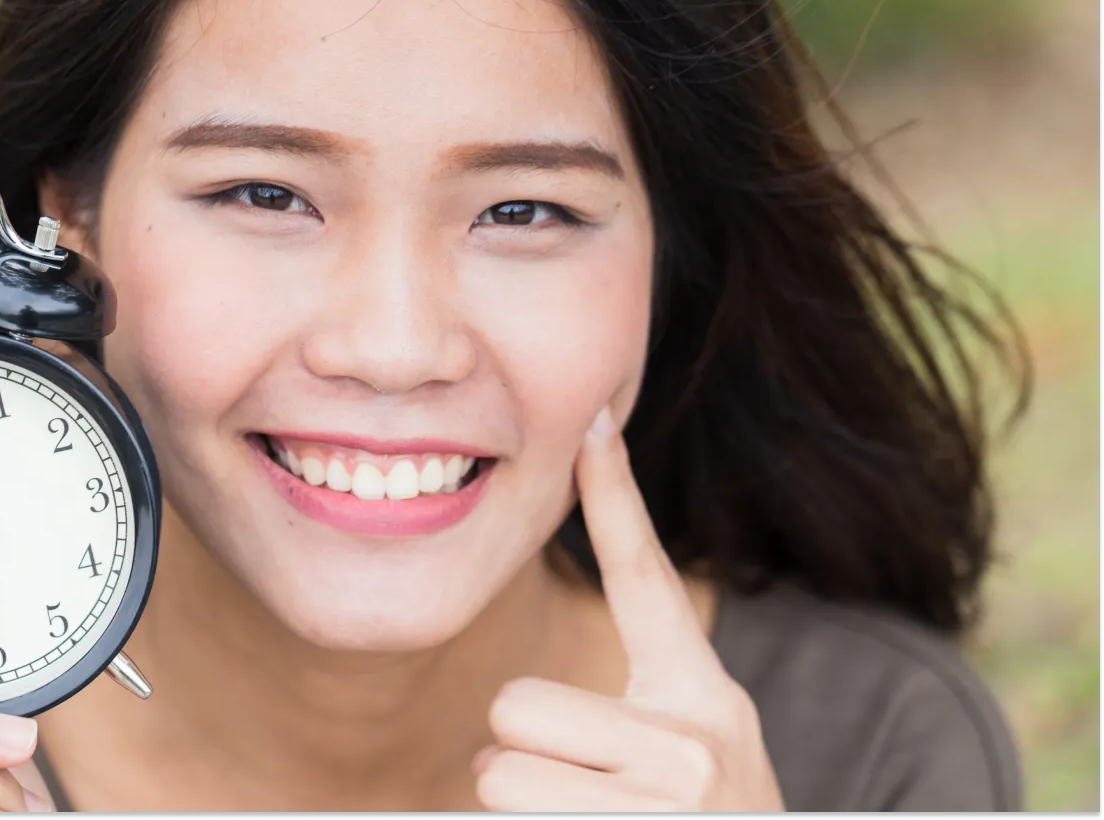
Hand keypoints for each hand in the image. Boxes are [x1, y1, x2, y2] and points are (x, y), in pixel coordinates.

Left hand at [473, 407, 784, 810]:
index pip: (649, 580)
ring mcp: (669, 807)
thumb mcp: (692, 756)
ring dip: (518, 805)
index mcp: (704, 699)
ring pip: (497, 774)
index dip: (617, 497)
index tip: (593, 421)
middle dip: (519, 752)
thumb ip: (632, 714)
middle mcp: (697, 744)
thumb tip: (513, 712)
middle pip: (516, 707)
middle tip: (576, 788)